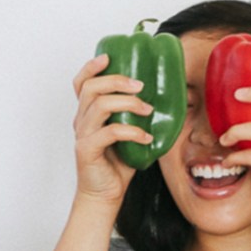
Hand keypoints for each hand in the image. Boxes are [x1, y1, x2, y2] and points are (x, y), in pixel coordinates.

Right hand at [71, 54, 152, 202]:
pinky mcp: (87, 150)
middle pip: (91, 88)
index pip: (81, 83)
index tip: (109, 57)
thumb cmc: (117, 163)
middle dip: (117, 81)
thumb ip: (135, 115)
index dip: (92, 67)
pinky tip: (146, 137)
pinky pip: (109, 133)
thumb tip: (168, 98)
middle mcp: (82, 120)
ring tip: (148, 109)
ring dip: (127, 103)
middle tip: (140, 85)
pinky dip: (131, 131)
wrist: (104, 194)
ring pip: (99, 106)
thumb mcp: (128, 132)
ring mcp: (83, 135)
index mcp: (88, 113)